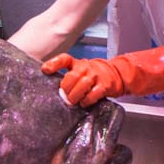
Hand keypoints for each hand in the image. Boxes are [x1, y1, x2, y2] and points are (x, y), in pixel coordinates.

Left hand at [41, 42, 163, 106]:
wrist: (119, 75)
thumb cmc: (94, 75)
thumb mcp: (82, 71)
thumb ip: (70, 77)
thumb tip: (57, 90)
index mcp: (77, 63)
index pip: (63, 59)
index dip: (53, 64)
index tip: (44, 70)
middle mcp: (85, 67)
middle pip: (70, 78)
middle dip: (65, 90)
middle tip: (65, 97)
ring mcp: (95, 76)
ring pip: (80, 87)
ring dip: (74, 97)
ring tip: (74, 102)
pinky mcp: (104, 85)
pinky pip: (92, 95)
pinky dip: (87, 101)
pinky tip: (85, 103)